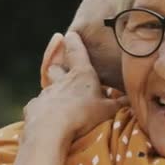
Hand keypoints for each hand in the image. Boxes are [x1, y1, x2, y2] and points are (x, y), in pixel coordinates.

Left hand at [23, 32, 125, 147]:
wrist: (50, 130)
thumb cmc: (83, 116)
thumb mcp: (107, 111)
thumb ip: (119, 104)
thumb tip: (131, 98)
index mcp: (81, 75)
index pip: (76, 52)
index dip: (74, 42)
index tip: (71, 34)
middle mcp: (61, 81)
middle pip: (55, 68)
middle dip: (58, 67)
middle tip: (60, 68)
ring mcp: (45, 94)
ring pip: (49, 89)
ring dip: (54, 93)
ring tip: (60, 105)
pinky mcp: (33, 108)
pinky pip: (39, 106)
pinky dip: (44, 110)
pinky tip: (48, 120)